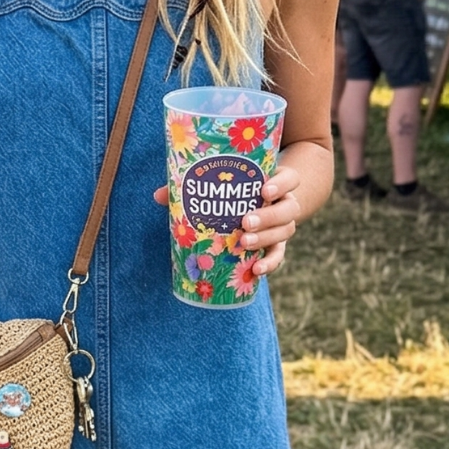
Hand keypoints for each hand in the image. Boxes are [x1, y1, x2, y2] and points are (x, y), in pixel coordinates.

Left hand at [153, 163, 301, 277]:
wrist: (261, 203)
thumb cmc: (237, 190)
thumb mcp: (223, 183)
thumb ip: (193, 186)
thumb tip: (158, 196)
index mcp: (275, 182)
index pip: (290, 179)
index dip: (281, 184)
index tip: (263, 190)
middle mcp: (285, 203)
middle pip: (288, 209)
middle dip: (268, 217)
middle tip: (245, 222)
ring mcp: (284, 225)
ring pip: (285, 231)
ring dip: (266, 239)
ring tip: (244, 243)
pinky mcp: (277, 245)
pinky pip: (279, 255)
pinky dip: (270, 263)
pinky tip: (256, 270)